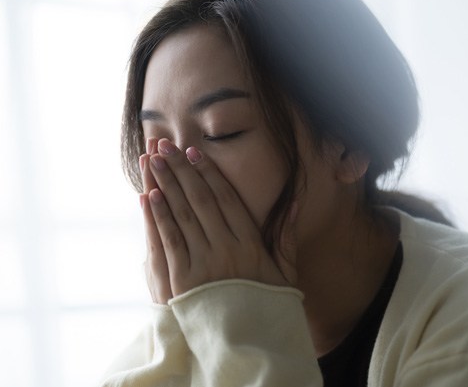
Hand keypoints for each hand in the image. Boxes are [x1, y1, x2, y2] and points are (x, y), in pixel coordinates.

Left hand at [142, 138, 295, 299]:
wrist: (251, 345)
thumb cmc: (269, 306)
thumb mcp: (285, 272)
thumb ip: (286, 236)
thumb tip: (294, 202)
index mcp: (252, 244)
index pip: (227, 199)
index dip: (210, 174)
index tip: (195, 152)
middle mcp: (228, 248)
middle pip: (201, 200)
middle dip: (182, 170)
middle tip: (166, 145)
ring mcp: (204, 264)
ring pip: (183, 215)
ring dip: (166, 184)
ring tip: (153, 160)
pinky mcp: (184, 280)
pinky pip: (170, 241)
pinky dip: (159, 216)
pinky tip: (150, 195)